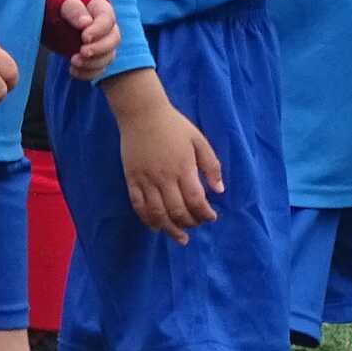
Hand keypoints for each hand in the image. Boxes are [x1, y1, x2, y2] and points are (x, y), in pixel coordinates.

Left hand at [58, 0, 119, 80]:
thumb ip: (74, 11)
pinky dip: (88, 73)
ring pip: (108, 57)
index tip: (84, 38)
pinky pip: (98, 69)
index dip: (99, 31)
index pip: (108, 20)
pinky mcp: (93, 56)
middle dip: (99, 49)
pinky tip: (72, 70)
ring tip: (73, 62)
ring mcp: (101, 42)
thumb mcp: (61, 3)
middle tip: (81, 53)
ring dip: (93, 63)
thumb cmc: (54, 3)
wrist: (44, 15)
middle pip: (114, 40)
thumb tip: (85, 23)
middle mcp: (105, 25)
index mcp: (99, 7)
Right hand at [104, 70, 221, 243]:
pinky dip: (147, 220)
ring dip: (170, 229)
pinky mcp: (131, 179)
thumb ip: (211, 165)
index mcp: (183, 167)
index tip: (211, 217)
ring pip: (157, 214)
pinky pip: (138, 206)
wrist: (142, 113)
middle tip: (196, 224)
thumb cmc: (174, 125)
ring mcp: (146, 180)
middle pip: (177, 211)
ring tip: (179, 237)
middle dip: (190, 223)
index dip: (205, 214)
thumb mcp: (199, 140)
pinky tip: (156, 227)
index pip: (196, 201)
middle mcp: (164, 177)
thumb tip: (219, 190)